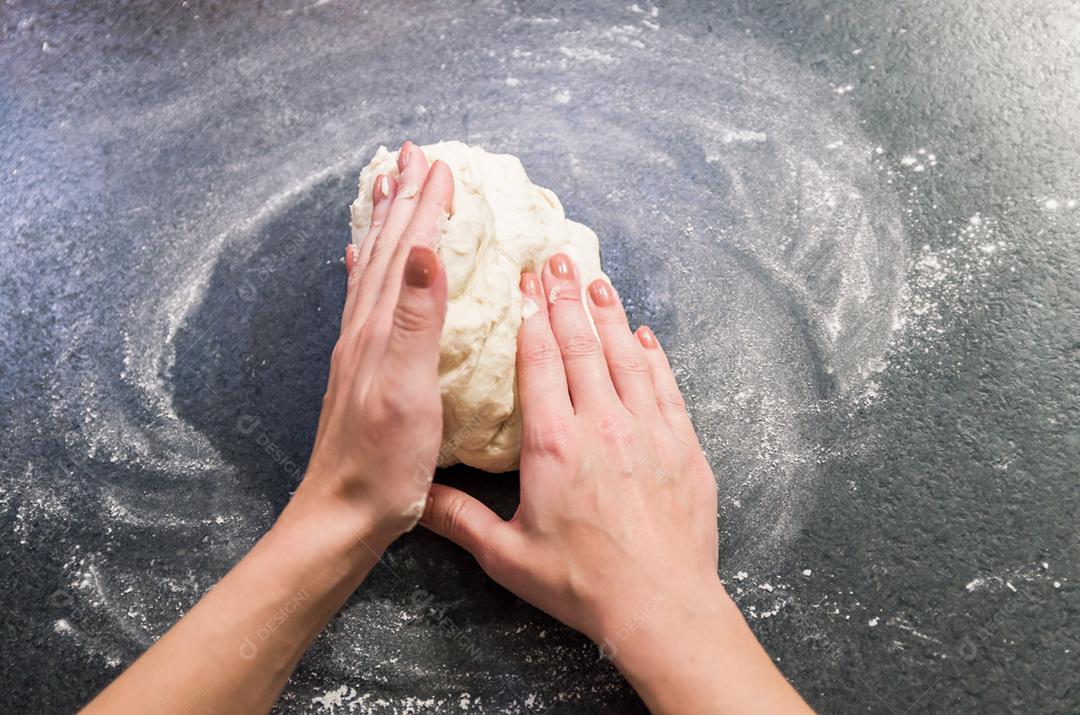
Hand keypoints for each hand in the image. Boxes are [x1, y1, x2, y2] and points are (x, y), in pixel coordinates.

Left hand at [301, 142, 452, 541]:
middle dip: (402, 200)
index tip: (441, 165)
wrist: (342, 514)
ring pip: (371, 268)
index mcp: (379, 328)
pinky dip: (365, 269)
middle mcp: (363, 329)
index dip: (425, 207)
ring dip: (384, 225)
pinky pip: (363, 300)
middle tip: (413, 156)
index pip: (407, 253)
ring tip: (387, 188)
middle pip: (384, 250)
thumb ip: (415, 319)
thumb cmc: (383, 462)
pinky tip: (360, 261)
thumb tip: (424, 250)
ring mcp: (359, 348)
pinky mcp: (361, 369)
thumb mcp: (408, 390)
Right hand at [422, 252, 720, 643]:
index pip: (540, 360)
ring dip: (610, 314)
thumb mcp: (508, 556)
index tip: (525, 281)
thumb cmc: (583, 583)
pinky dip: (653, 356)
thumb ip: (460, 519)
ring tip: (596, 280)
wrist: (660, 605)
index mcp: (555, 443)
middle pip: (583, 344)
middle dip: (567, 297)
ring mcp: (648, 430)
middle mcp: (603, 423)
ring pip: (627, 355)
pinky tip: (644, 335)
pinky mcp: (683, 445)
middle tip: (558, 258)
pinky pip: (665, 386)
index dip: (532, 314)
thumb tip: (417, 494)